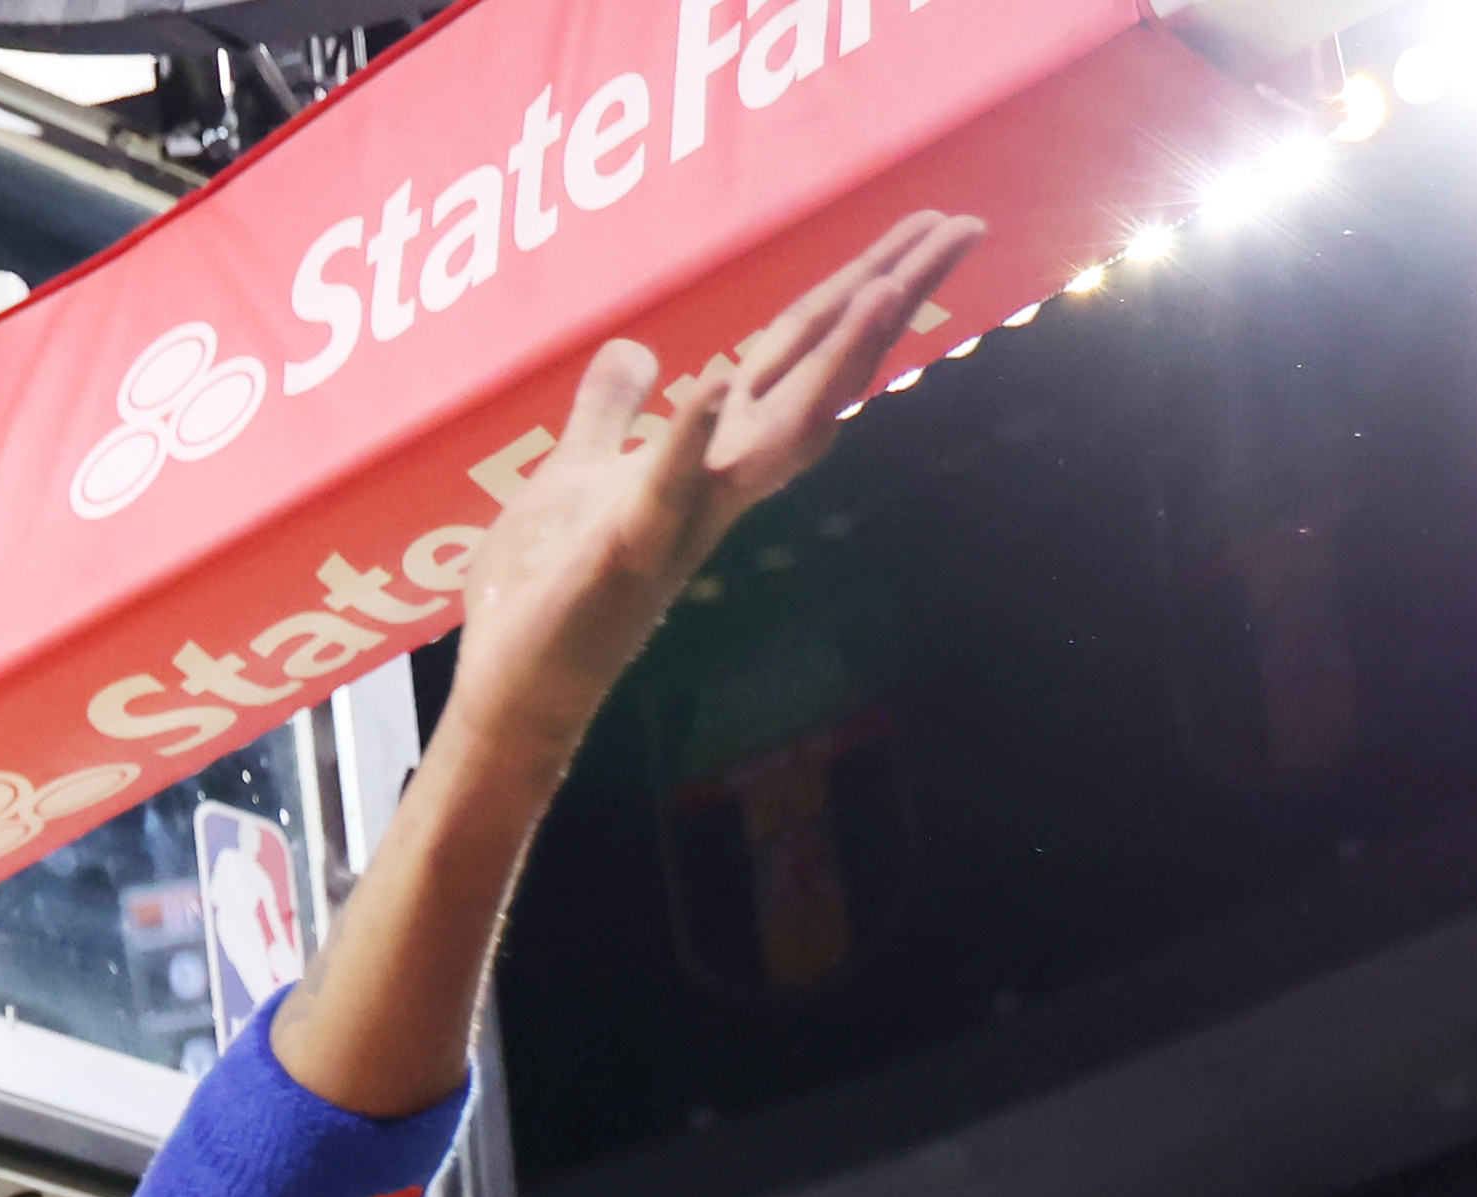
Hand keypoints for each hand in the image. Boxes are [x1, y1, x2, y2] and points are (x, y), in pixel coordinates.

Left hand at [440, 209, 982, 769]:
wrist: (516, 689)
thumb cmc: (547, 588)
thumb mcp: (577, 474)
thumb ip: (609, 413)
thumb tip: (634, 350)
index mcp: (711, 452)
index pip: (798, 353)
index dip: (860, 289)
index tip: (926, 228)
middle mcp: (718, 481)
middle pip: (819, 374)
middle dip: (890, 299)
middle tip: (960, 226)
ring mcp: (680, 518)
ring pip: (778, 434)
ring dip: (831, 364)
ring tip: (884, 288)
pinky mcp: (623, 555)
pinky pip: (663, 489)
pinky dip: (686, 438)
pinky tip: (712, 385)